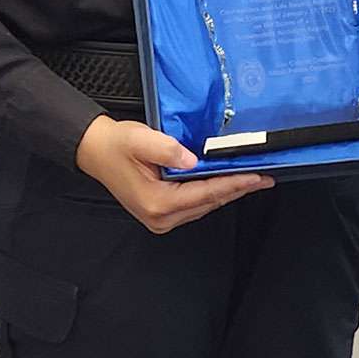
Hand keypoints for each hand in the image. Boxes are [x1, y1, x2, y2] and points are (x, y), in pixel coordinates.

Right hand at [75, 113, 273, 232]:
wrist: (95, 151)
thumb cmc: (115, 145)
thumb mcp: (140, 139)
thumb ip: (168, 150)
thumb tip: (192, 160)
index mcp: (157, 202)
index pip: (205, 193)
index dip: (234, 184)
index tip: (256, 177)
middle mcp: (160, 216)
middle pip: (209, 203)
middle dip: (237, 189)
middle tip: (264, 178)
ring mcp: (160, 218)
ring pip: (204, 206)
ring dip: (227, 192)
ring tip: (250, 179)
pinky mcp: (161, 213)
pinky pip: (195, 205)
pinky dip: (212, 194)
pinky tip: (225, 183)